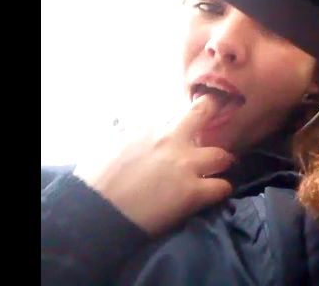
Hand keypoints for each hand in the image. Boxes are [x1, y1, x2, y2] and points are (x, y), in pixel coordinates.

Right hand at [74, 94, 235, 235]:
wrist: (97, 208)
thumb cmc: (95, 178)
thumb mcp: (106, 143)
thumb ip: (121, 131)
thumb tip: (121, 123)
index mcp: (147, 128)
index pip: (173, 112)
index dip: (185, 113)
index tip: (191, 112)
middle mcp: (170, 140)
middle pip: (202, 112)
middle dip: (212, 109)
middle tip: (219, 112)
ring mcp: (185, 165)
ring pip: (221, 156)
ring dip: (222, 162)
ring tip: (222, 167)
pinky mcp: (193, 192)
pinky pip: (222, 188)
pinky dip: (222, 190)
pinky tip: (219, 193)